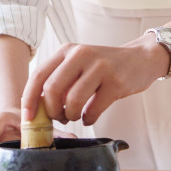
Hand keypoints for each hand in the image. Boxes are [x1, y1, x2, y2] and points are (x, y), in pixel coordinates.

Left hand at [21, 38, 167, 128]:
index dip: (29, 99)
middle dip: (52, 111)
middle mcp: (81, 54)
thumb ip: (60, 80)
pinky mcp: (115, 81)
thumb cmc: (105, 67)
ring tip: (76, 115)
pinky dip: (89, 119)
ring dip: (71, 115)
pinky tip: (91, 116)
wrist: (141, 59)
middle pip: (52, 89)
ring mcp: (99, 67)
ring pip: (72, 100)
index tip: (28, 118)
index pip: (38, 76)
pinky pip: (93, 109)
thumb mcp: (79, 64)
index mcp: (67, 51)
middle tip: (59, 117)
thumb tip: (38, 109)